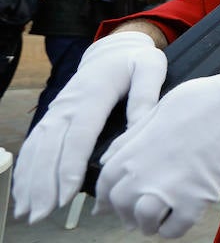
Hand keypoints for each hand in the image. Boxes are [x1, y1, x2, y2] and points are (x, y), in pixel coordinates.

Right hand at [14, 31, 166, 222]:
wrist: (113, 49)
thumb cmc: (135, 61)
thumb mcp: (150, 68)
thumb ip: (146, 95)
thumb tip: (140, 126)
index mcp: (93, 94)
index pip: (78, 135)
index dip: (70, 166)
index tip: (67, 194)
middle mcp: (69, 104)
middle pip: (51, 147)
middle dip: (44, 183)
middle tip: (42, 214)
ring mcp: (57, 110)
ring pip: (38, 148)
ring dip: (30, 181)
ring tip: (30, 211)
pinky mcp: (53, 116)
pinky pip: (34, 144)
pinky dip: (27, 169)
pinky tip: (24, 193)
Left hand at [95, 51, 219, 237]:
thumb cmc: (209, 97)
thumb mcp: (163, 107)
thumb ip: (134, 135)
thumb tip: (110, 158)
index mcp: (137, 145)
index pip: (106, 182)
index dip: (108, 197)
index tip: (114, 204)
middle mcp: (146, 168)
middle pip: (121, 205)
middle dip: (129, 211)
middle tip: (144, 209)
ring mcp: (171, 185)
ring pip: (143, 221)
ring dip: (150, 223)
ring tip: (162, 216)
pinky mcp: (197, 198)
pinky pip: (175, 229)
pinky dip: (175, 227)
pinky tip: (183, 215)